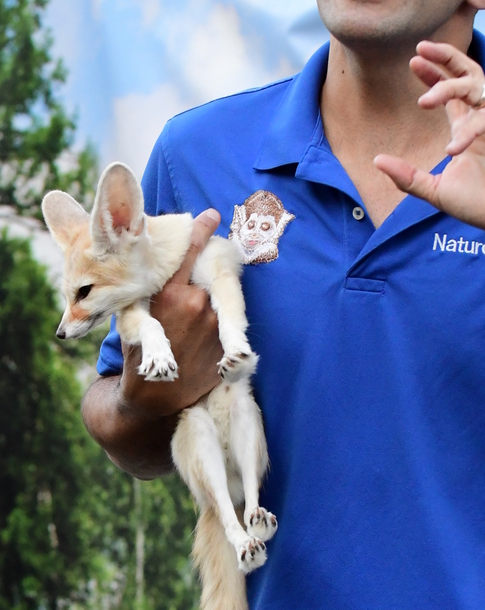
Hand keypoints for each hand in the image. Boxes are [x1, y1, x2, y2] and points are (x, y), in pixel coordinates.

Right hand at [119, 209, 224, 416]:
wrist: (156, 396)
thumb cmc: (139, 352)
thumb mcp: (134, 315)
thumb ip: (147, 289)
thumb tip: (154, 265)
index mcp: (169, 293)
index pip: (190, 252)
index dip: (201, 230)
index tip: (210, 213)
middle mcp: (195, 303)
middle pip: (209, 273)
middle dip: (206, 270)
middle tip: (205, 268)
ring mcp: (214, 323)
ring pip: (218, 297)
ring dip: (211, 297)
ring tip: (196, 314)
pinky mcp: (225, 341)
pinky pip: (223, 321)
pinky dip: (215, 321)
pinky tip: (202, 334)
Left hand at [374, 41, 484, 251]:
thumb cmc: (483, 205)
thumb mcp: (436, 191)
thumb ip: (408, 177)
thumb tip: (376, 160)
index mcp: (468, 129)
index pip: (451, 93)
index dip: (433, 75)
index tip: (414, 63)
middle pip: (467, 74)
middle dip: (445, 57)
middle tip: (419, 49)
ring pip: (475, 86)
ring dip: (446, 87)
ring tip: (424, 102)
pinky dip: (468, 131)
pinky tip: (454, 150)